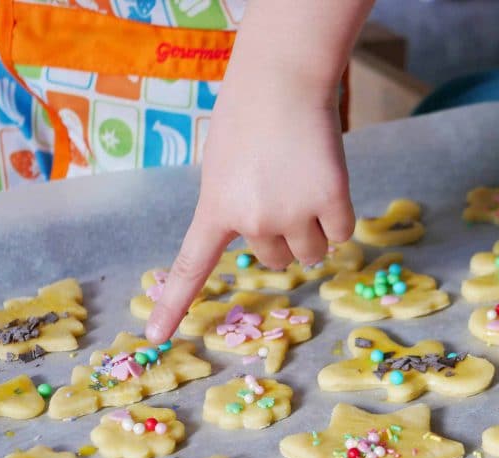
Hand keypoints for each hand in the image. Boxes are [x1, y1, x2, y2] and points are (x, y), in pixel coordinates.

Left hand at [145, 0, 372, 344]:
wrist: (285, 79)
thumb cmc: (251, 116)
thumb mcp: (223, 166)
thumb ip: (234, 207)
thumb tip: (268, 240)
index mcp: (216, 208)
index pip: (191, 267)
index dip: (174, 304)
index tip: (156, 337)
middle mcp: (252, 220)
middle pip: (276, 258)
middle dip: (284, 233)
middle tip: (283, 188)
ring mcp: (292, 213)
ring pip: (311, 252)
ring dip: (314, 229)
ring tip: (305, 182)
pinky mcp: (331, 200)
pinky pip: (341, 233)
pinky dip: (339, 215)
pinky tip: (327, 178)